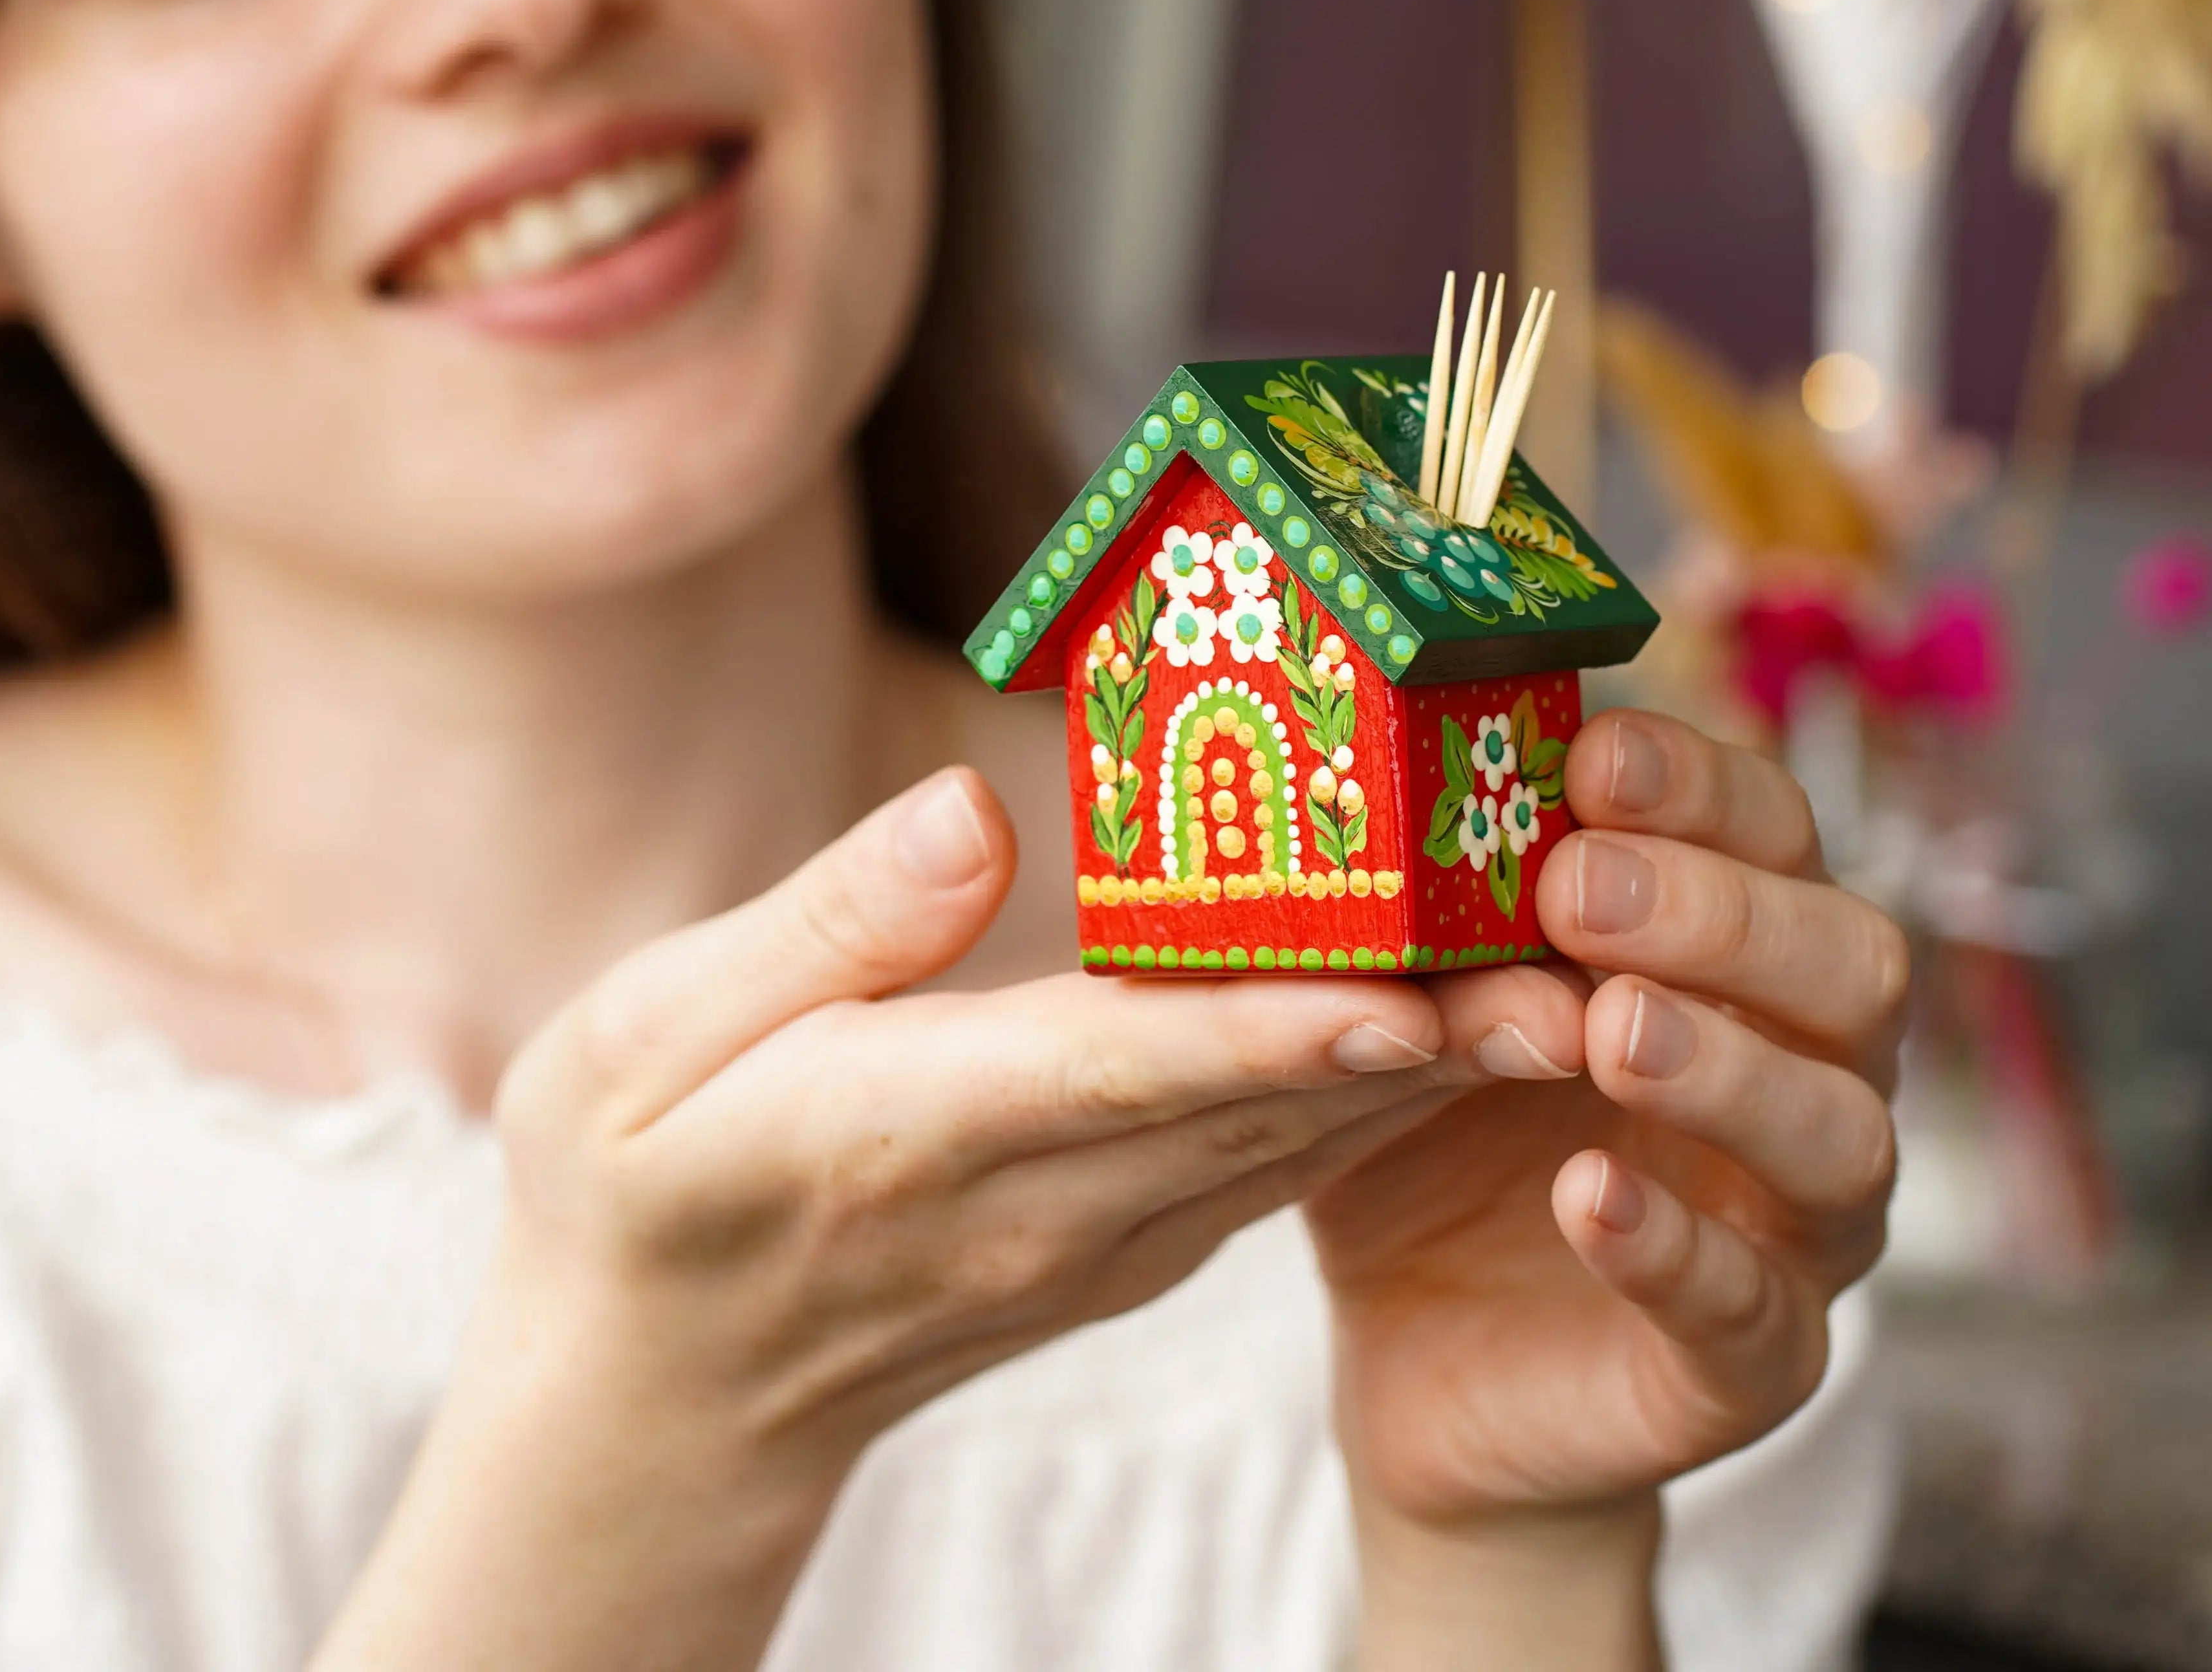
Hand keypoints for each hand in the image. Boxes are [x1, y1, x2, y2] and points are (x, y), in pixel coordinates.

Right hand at [326, 766, 1478, 1671]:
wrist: (650, 1401)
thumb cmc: (626, 1190)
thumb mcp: (639, 1040)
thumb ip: (823, 929)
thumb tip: (976, 810)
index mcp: (909, 1132)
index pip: (1121, 1074)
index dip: (1273, 1031)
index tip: (1409, 989)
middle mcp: (1031, 1204)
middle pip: (1258, 1107)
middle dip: (1428, 1034)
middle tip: (1585, 947)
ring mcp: (1085, 1245)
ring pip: (1285, 1141)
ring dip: (1431, 1064)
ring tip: (1570, 965)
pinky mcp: (1110, 1250)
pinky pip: (1259, 1165)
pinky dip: (1362, 1092)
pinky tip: (1447, 1018)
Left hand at [1307, 709, 1905, 1535]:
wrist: (1414, 1344)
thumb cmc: (1433, 1116)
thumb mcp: (1423, 990)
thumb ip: (1437, 902)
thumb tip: (1393, 766)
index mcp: (1739, 954)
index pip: (1776, 834)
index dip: (1702, 785)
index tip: (1594, 752)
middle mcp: (1804, 1073)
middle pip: (1852, 966)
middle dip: (1721, 913)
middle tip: (1579, 886)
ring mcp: (1796, 1227)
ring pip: (1843, 1135)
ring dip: (1729, 1069)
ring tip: (1610, 1030)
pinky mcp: (1752, 1364)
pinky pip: (1754, 1312)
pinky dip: (1676, 1247)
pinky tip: (1586, 1196)